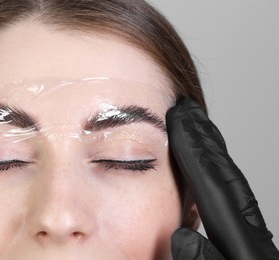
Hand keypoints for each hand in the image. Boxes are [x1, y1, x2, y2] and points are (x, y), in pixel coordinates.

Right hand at [167, 97, 278, 259]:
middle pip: (226, 176)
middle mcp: (251, 238)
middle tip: (188, 109)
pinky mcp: (248, 249)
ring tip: (195, 131)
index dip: (191, 149)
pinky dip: (215, 179)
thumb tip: (183, 236)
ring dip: (210, 154)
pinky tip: (204, 177)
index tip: (176, 117)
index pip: (211, 185)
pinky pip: (232, 202)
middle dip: (204, 139)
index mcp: (245, 248)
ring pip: (232, 186)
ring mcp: (251, 242)